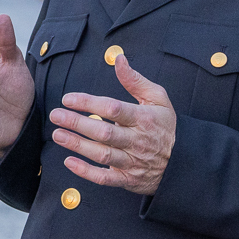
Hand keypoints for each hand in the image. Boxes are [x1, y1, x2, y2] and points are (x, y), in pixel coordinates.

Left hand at [50, 54, 175, 196]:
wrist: (183, 162)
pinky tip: (69, 162)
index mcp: (144, 119)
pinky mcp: (128, 179)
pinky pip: (105, 178)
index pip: (113, 109)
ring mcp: (133, 162)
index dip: (88, 103)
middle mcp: (137, 141)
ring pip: (102, 155)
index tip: (68, 99)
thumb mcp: (158, 99)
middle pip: (104, 132)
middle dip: (77, 123)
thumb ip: (135, 80)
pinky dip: (86, 172)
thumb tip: (118, 59)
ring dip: (78, 145)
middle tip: (55, 115)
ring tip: (58, 135)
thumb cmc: (164, 126)